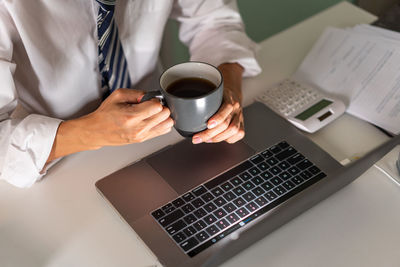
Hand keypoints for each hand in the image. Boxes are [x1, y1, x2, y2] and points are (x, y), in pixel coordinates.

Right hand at [47, 88, 173, 161]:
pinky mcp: (143, 140)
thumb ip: (137, 93)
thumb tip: (150, 95)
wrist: (96, 131)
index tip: (150, 100)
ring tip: (154, 113)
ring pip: (167, 125)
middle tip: (153, 106)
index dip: (156, 100)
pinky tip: (154, 120)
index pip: (157, 107)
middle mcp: (138, 128)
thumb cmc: (105, 114)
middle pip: (164, 116)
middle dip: (161, 107)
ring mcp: (141, 136)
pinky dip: (162, 124)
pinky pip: (162, 132)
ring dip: (163, 117)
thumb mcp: (118, 96)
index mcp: (131, 116)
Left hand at [192, 63, 244, 143]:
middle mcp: (235, 107)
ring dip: (217, 138)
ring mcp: (239, 116)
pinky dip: (228, 139)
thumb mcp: (208, 88)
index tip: (207, 124)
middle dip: (210, 134)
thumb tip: (172, 101)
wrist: (232, 86)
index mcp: (228, 97)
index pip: (226, 108)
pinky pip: (238, 134)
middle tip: (197, 138)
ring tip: (206, 139)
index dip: (217, 118)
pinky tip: (218, 138)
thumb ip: (196, 96)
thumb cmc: (218, 89)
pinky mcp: (241, 123)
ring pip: (233, 131)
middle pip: (226, 124)